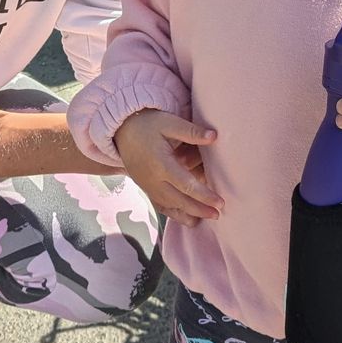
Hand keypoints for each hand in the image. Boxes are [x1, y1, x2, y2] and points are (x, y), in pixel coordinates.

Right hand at [114, 110, 220, 226]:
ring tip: (207, 218)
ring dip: (189, 214)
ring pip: (170, 206)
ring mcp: (148, 186)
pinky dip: (175, 215)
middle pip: (179, 200)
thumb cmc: (147, 124)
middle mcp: (153, 179)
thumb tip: (214, 136)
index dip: (204, 195)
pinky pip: (160, 206)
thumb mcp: (169, 123)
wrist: (121, 130)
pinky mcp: (146, 188)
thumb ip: (191, 132)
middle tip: (218, 214)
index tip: (220, 202)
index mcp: (161, 164)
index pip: (186, 185)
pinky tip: (189, 219)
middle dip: (199, 209)